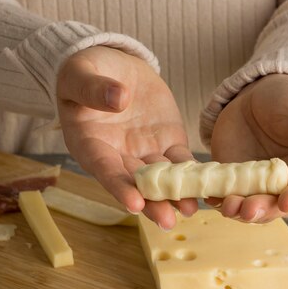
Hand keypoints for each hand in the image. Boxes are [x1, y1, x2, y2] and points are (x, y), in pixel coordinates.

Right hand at [57, 46, 197, 228]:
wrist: (114, 67)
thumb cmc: (86, 71)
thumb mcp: (80, 74)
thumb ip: (94, 89)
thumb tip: (119, 99)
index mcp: (90, 144)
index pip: (105, 169)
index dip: (119, 187)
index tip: (134, 204)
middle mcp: (118, 156)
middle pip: (136, 184)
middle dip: (151, 203)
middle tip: (167, 221)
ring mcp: (145, 152)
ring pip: (162, 179)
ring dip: (175, 195)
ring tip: (189, 210)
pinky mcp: (168, 143)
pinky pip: (182, 161)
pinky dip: (194, 174)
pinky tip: (207, 186)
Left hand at [208, 74, 287, 221]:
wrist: (256, 99)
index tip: (286, 202)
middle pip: (284, 205)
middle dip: (266, 210)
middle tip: (248, 210)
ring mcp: (269, 190)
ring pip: (259, 210)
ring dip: (243, 212)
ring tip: (228, 207)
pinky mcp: (244, 189)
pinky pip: (235, 202)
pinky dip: (224, 203)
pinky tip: (213, 199)